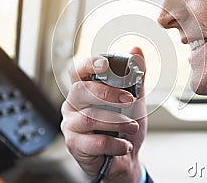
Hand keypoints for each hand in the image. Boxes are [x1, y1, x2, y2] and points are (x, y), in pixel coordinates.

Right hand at [61, 47, 146, 182]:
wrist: (126, 157)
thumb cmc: (125, 126)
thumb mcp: (134, 99)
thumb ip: (135, 75)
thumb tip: (136, 49)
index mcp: (85, 89)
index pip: (78, 71)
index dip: (89, 64)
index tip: (105, 65)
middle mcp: (73, 104)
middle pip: (81, 90)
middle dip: (108, 94)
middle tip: (129, 100)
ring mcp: (70, 124)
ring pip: (89, 117)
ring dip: (117, 122)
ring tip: (133, 127)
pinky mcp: (74, 144)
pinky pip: (94, 141)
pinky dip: (115, 143)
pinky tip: (125, 145)